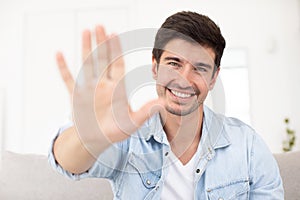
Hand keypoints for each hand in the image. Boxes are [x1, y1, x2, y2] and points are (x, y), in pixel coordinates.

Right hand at [56, 26, 163, 155]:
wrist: (96, 140)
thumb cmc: (116, 132)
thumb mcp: (132, 122)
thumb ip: (146, 112)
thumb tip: (163, 104)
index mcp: (117, 88)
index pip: (117, 64)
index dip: (115, 49)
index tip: (114, 34)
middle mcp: (103, 84)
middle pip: (102, 59)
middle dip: (102, 42)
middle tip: (100, 26)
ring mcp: (88, 88)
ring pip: (87, 63)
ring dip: (86, 48)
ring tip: (86, 31)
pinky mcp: (75, 96)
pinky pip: (68, 79)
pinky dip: (63, 67)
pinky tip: (59, 54)